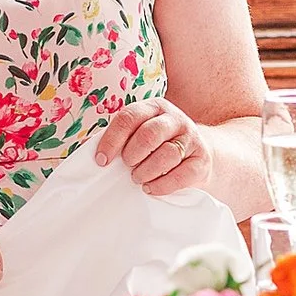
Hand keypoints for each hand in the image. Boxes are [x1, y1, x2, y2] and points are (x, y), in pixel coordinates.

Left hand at [96, 98, 212, 197]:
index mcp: (154, 108)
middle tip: (128, 166)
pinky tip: (151, 187)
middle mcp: (175, 119)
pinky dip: (162, 185)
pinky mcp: (202, 160)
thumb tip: (92, 154)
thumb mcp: (141, 134)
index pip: (129, 118)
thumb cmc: (159, 146)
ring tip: (139, 178)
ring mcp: (191, 139)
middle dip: (132, 155)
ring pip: (167, 154)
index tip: (102, 160)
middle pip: (149, 134)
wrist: (200, 155)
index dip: (112, 140)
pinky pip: (182, 174)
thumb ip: (120, 139)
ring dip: (146, 171)